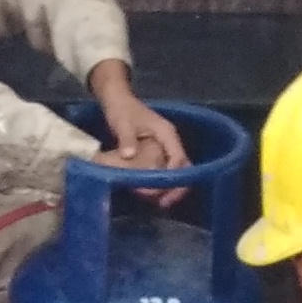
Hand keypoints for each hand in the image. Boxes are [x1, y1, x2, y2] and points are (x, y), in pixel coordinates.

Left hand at [87, 60, 189, 206]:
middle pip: (184, 166)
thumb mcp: (122, 123)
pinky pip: (167, 169)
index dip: (174, 174)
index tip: (164, 189)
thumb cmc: (122, 110)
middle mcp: (170, 141)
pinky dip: (163, 182)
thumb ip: (127, 139)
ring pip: (177, 170)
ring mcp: (166, 147)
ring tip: (160, 202)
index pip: (178, 156)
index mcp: (167, 133)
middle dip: (178, 185)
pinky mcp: (159, 152)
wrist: (118, 100)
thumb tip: (128, 156)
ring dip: (171, 186)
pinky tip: (153, 192)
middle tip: (165, 202)